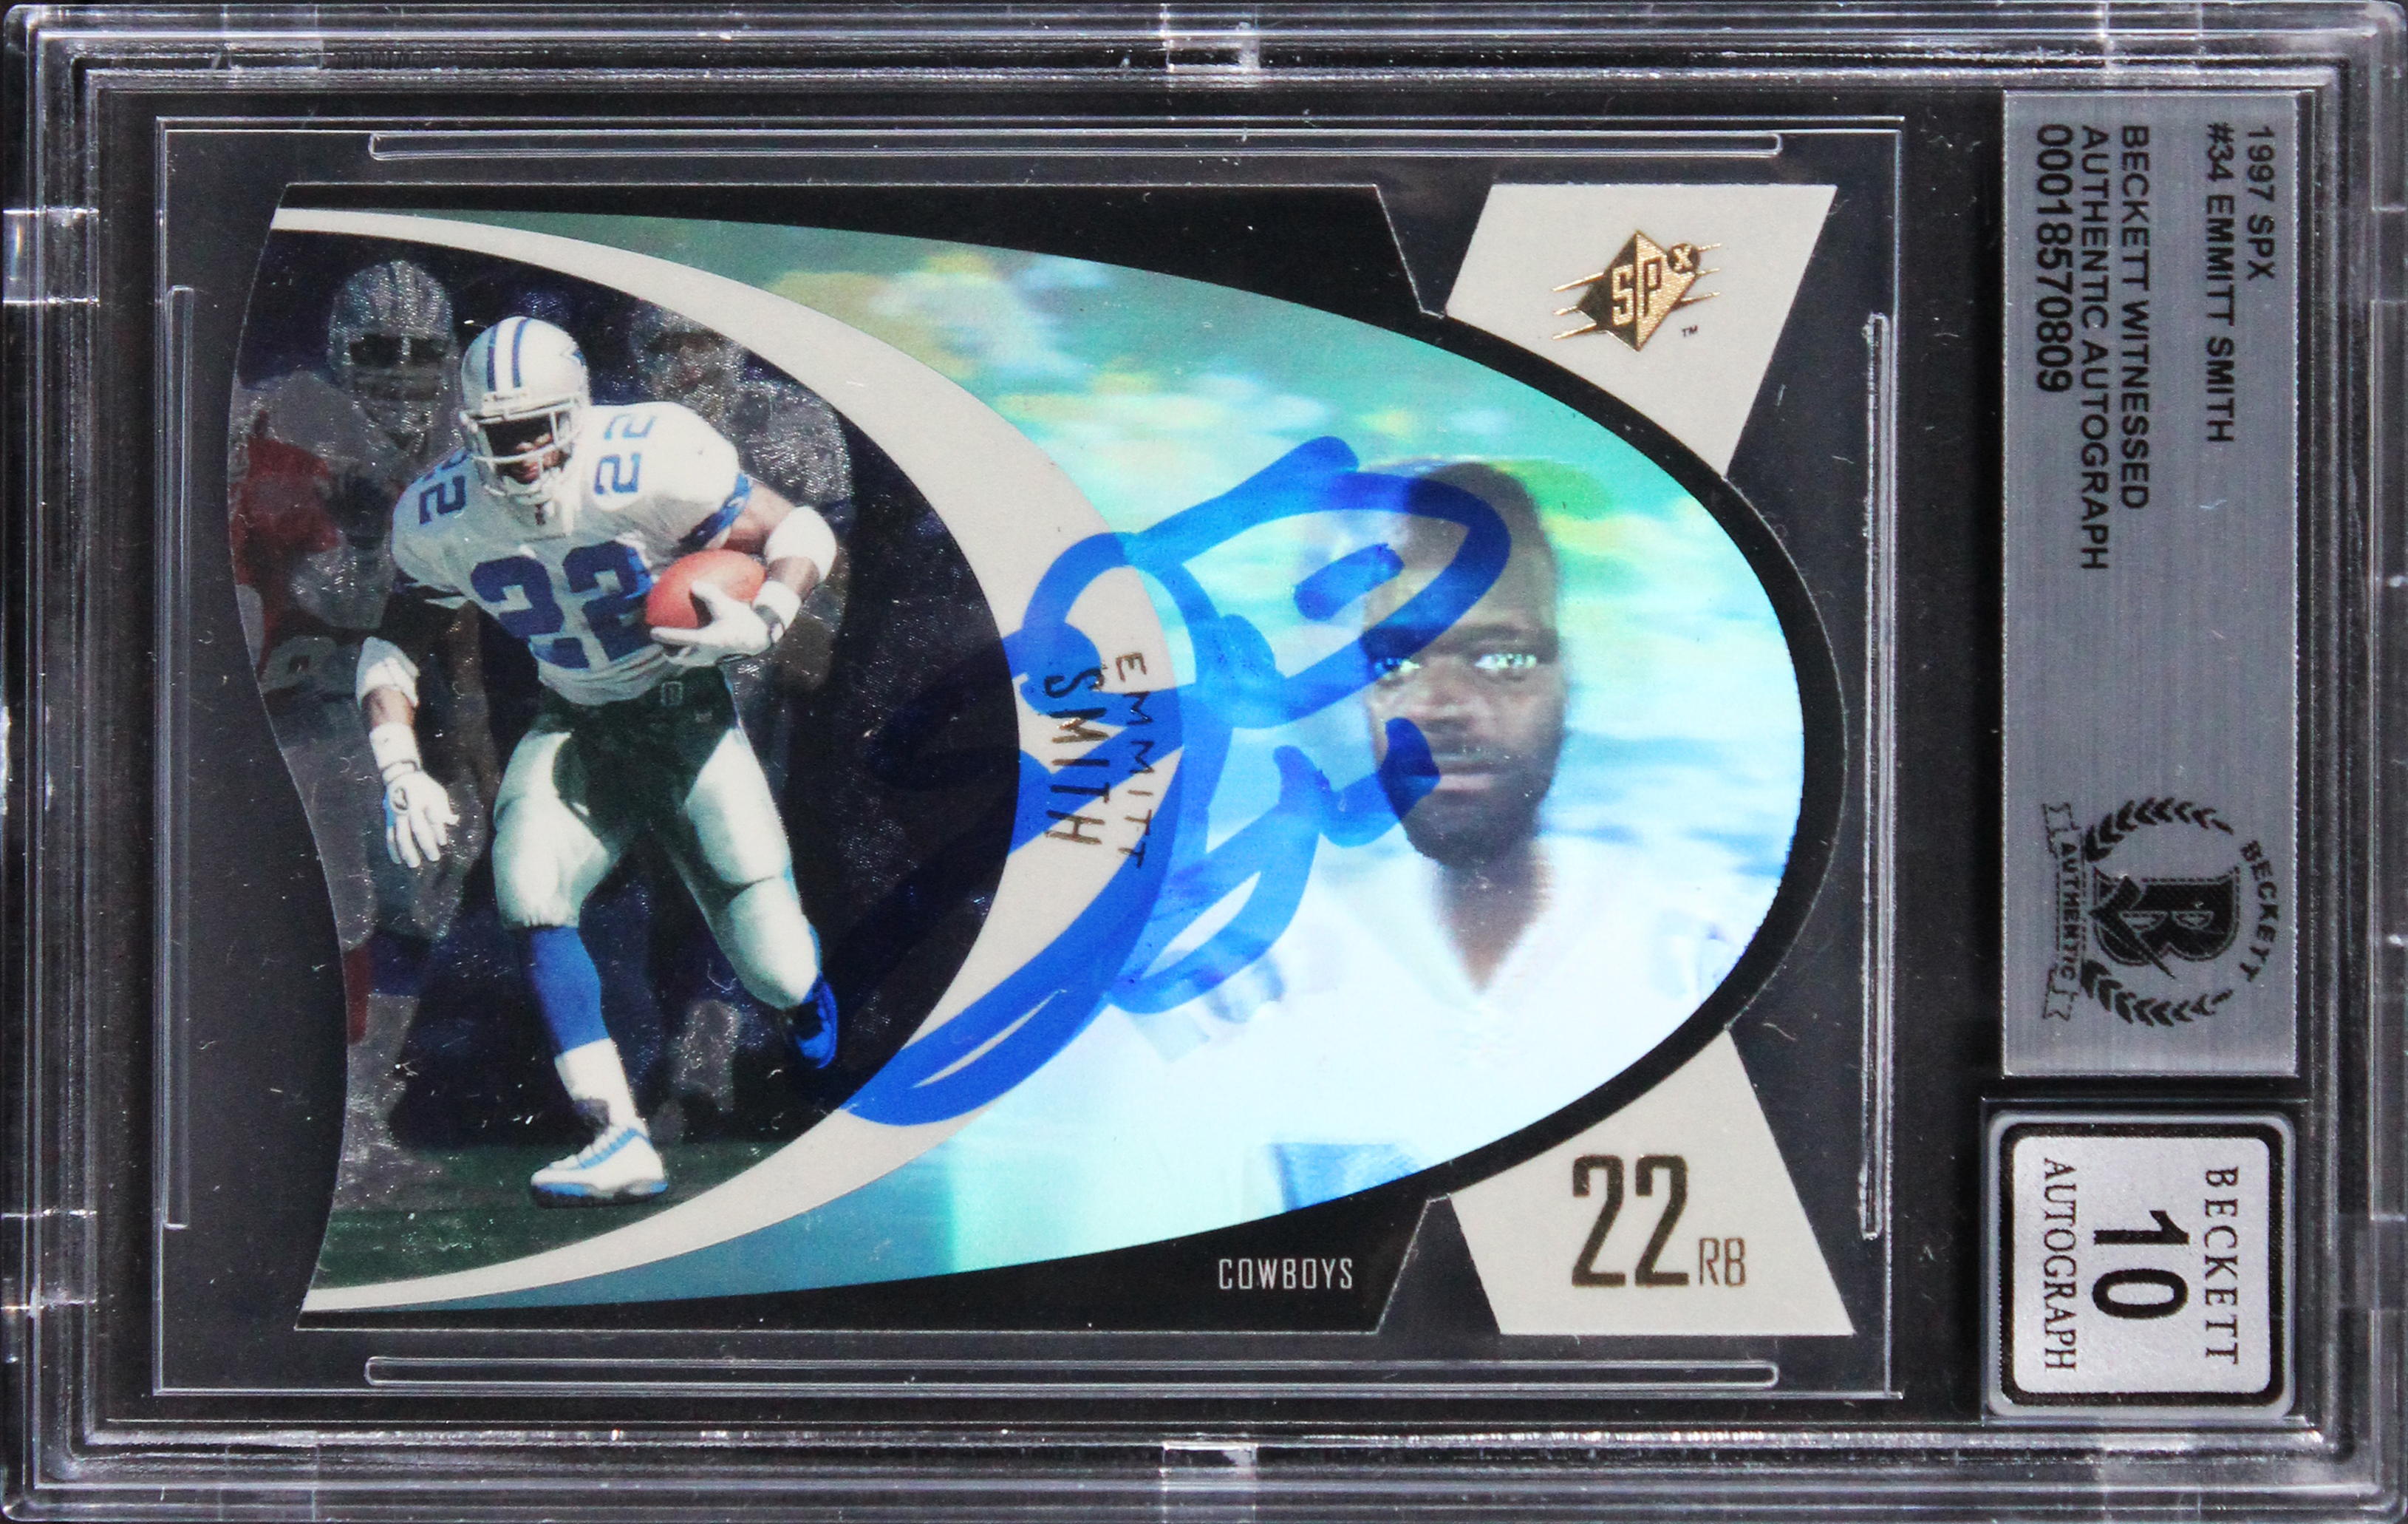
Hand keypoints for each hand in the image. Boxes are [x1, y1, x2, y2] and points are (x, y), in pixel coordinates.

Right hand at [383, 768, 457, 868]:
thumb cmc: (424, 786)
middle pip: (418, 829)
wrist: (400, 775)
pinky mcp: (389, 819)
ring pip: (401, 835)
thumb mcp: (437, 793)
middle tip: (434, 858)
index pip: (432, 818)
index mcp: (422, 800)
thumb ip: (443, 809)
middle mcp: (409, 808)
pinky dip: (392, 849)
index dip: (438, 830)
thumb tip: (451, 824)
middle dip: (426, 844)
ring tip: (413, 864)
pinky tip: (397, 861)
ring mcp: (397, 814)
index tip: (443, 843)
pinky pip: (389, 836)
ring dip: (407, 851)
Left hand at [653, 582, 796, 668]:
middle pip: (679, 658)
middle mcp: (705, 654)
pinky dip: (695, 652)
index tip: (652, 631)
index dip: (663, 635)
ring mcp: (712, 659)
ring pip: (690, 661)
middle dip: (669, 653)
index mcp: (704, 641)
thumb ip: (709, 593)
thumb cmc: (744, 621)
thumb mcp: (726, 604)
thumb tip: (693, 584)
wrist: (762, 639)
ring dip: (681, 655)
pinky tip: (700, 642)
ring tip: (676, 647)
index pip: (677, 639)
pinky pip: (702, 658)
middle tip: (662, 646)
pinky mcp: (720, 660)